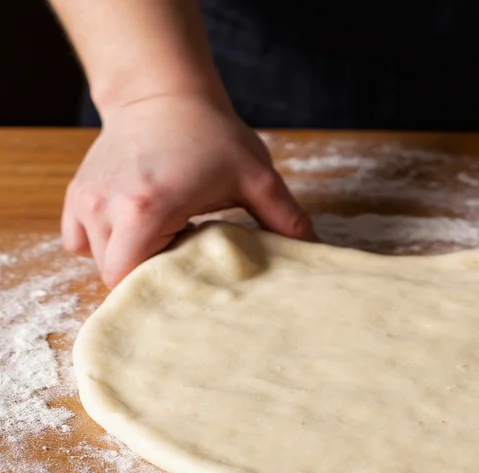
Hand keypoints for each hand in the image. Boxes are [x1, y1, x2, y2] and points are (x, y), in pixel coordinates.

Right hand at [61, 94, 314, 287]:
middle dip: (147, 276)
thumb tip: (316, 251)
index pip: (132, 280)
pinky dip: (104, 242)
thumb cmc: (211, 134)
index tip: (189, 278)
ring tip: (165, 237)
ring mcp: (87, 200)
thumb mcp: (257, 177)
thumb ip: (287, 218)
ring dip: (129, 257)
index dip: (161, 288)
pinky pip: (79, 240)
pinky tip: (137, 227)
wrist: (163, 92)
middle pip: (114, 274)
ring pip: (97, 258)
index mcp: (147, 209)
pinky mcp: (77, 193)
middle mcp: (107, 207)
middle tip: (182, 258)